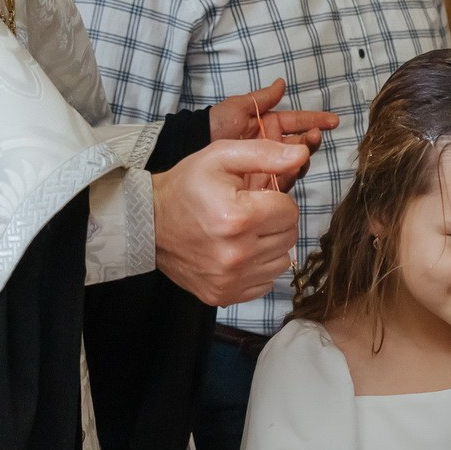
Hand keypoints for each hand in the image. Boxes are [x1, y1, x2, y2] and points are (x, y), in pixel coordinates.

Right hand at [153, 138, 309, 306]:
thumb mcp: (221, 157)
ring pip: (282, 261)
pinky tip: (238, 254)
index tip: (256, 198)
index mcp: (238, 217)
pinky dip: (258, 268)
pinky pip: (265, 283)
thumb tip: (302, 155)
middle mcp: (236, 254)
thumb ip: (266, 154)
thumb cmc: (187, 186)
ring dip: (269, 246)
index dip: (276, 200)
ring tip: (244, 234)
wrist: (148, 223)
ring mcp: (230, 279)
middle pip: (289, 236)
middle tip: (250, 214)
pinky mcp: (224, 295)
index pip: (290, 210)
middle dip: (275, 222)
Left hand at [208, 80, 338, 191]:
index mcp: (268, 125)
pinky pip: (282, 179)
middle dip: (311, 140)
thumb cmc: (214, 125)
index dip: (315, 120)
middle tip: (314, 137)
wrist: (194, 149)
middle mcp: (272, 145)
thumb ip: (262, 98)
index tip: (333, 121)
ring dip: (303, 156)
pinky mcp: (262, 182)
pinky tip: (294, 169)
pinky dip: (291, 175)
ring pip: (295, 162)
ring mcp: (268, 164)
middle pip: (300, 144)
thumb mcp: (238, 108)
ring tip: (305, 151)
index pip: (297, 122)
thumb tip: (281, 84)